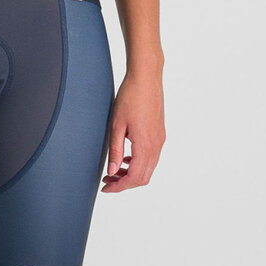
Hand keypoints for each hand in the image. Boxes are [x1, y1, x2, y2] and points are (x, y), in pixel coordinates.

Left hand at [102, 67, 165, 192]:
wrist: (146, 78)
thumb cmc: (130, 97)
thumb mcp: (116, 125)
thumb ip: (115, 151)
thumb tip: (113, 172)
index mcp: (145, 145)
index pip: (134, 178)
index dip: (119, 186)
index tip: (105, 188)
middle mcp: (156, 145)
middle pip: (143, 177)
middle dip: (125, 183)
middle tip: (108, 180)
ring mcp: (160, 140)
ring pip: (149, 168)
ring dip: (132, 173)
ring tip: (114, 170)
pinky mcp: (160, 134)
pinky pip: (152, 157)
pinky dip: (139, 163)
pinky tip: (126, 157)